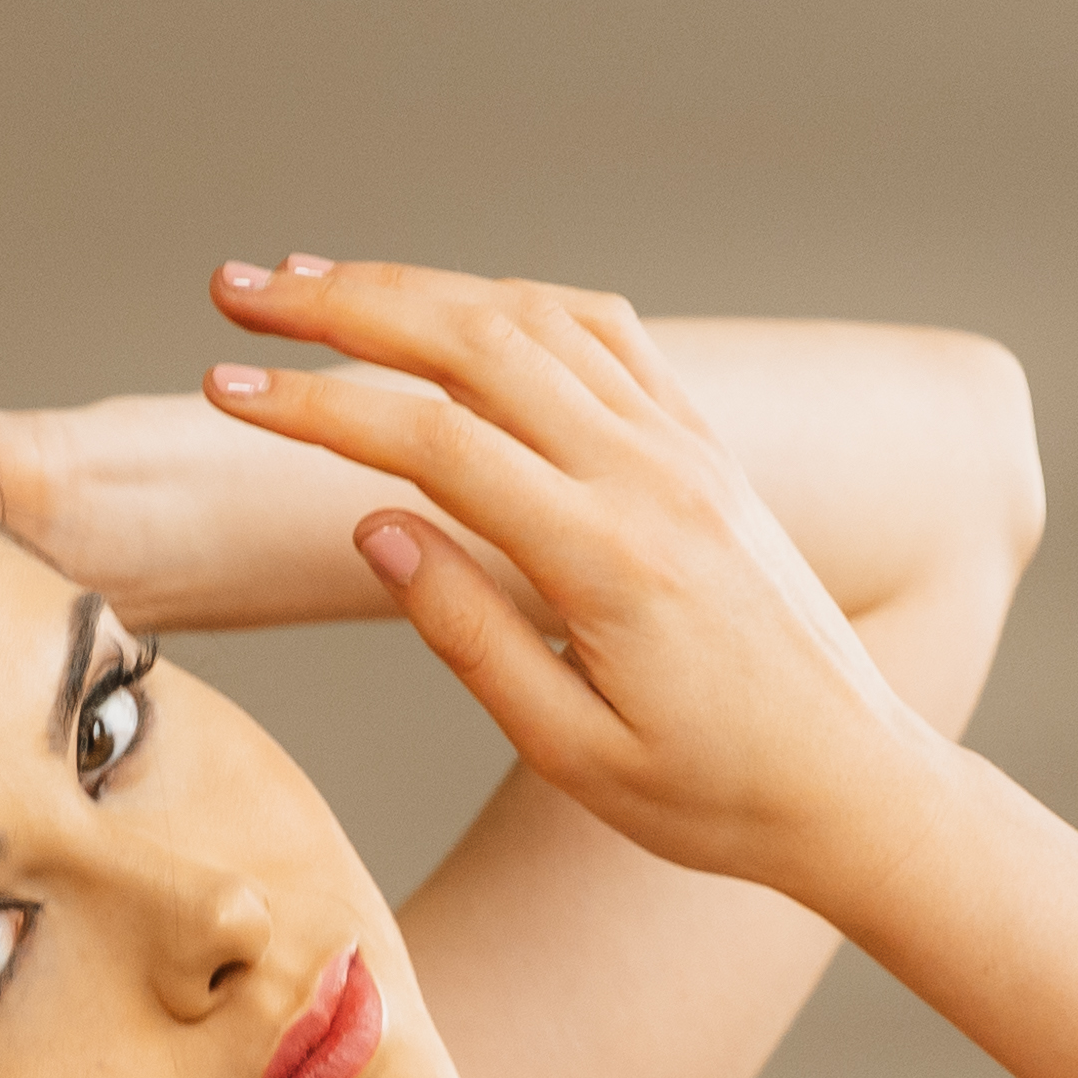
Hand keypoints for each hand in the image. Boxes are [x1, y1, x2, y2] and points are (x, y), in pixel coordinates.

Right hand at [198, 258, 951, 896]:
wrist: (854, 783)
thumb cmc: (715, 794)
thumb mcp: (574, 752)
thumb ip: (470, 635)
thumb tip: (375, 527)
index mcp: (607, 560)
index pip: (434, 442)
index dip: (318, 408)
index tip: (222, 394)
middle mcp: (652, 476)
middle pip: (476, 341)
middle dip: (344, 305)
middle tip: (240, 292)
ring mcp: (687, 447)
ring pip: (536, 316)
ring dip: (418, 286)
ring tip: (317, 284)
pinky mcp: (706, 445)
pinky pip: (604, 332)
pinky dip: (513, 300)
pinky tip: (451, 303)